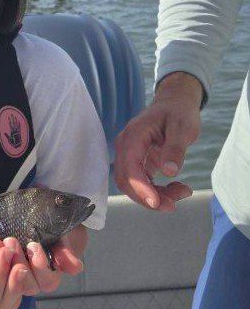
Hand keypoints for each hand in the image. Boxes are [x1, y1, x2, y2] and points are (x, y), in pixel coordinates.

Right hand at [114, 72, 202, 210]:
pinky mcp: (137, 162)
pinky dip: (156, 190)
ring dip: (153, 196)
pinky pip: (141, 182)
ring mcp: (129, 155)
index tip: (157, 202)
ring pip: (132, 185)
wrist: (174, 103)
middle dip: (147, 197)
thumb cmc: (179, 112)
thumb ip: (175, 149)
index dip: (140, 187)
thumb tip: (169, 172)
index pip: (130, 167)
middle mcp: (126, 146)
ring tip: (182, 193)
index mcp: (134, 136)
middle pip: (126, 180)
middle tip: (173, 205)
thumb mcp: (183, 127)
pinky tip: (176, 188)